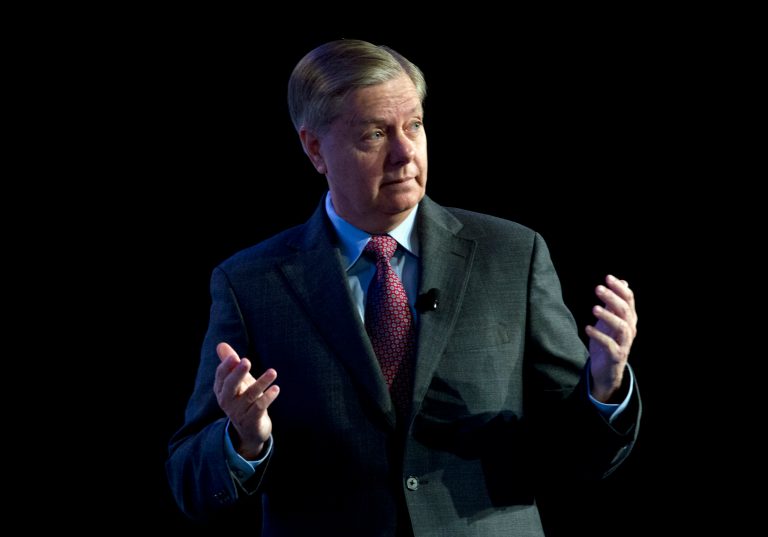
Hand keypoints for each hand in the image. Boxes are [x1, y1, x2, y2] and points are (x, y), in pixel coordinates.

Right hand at [214, 342, 279, 458]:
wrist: (250, 430)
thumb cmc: (243, 399)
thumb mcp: (238, 381)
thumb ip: (230, 363)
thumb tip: (221, 344)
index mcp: (221, 390)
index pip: (221, 376)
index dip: (227, 367)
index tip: (234, 357)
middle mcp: (227, 401)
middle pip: (231, 386)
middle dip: (238, 373)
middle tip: (246, 361)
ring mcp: (239, 412)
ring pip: (250, 395)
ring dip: (262, 382)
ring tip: (273, 372)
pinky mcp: (252, 420)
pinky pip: (260, 407)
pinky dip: (268, 397)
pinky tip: (276, 388)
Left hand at [585, 275, 636, 402]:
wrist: (607, 370)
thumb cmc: (608, 341)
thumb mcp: (610, 320)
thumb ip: (614, 303)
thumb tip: (623, 282)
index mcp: (629, 319)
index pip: (629, 300)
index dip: (619, 288)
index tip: (607, 277)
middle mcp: (630, 329)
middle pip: (624, 310)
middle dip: (612, 298)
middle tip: (598, 288)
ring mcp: (624, 343)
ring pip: (621, 327)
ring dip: (607, 316)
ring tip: (594, 308)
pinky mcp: (616, 355)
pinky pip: (609, 345)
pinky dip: (599, 336)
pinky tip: (588, 328)